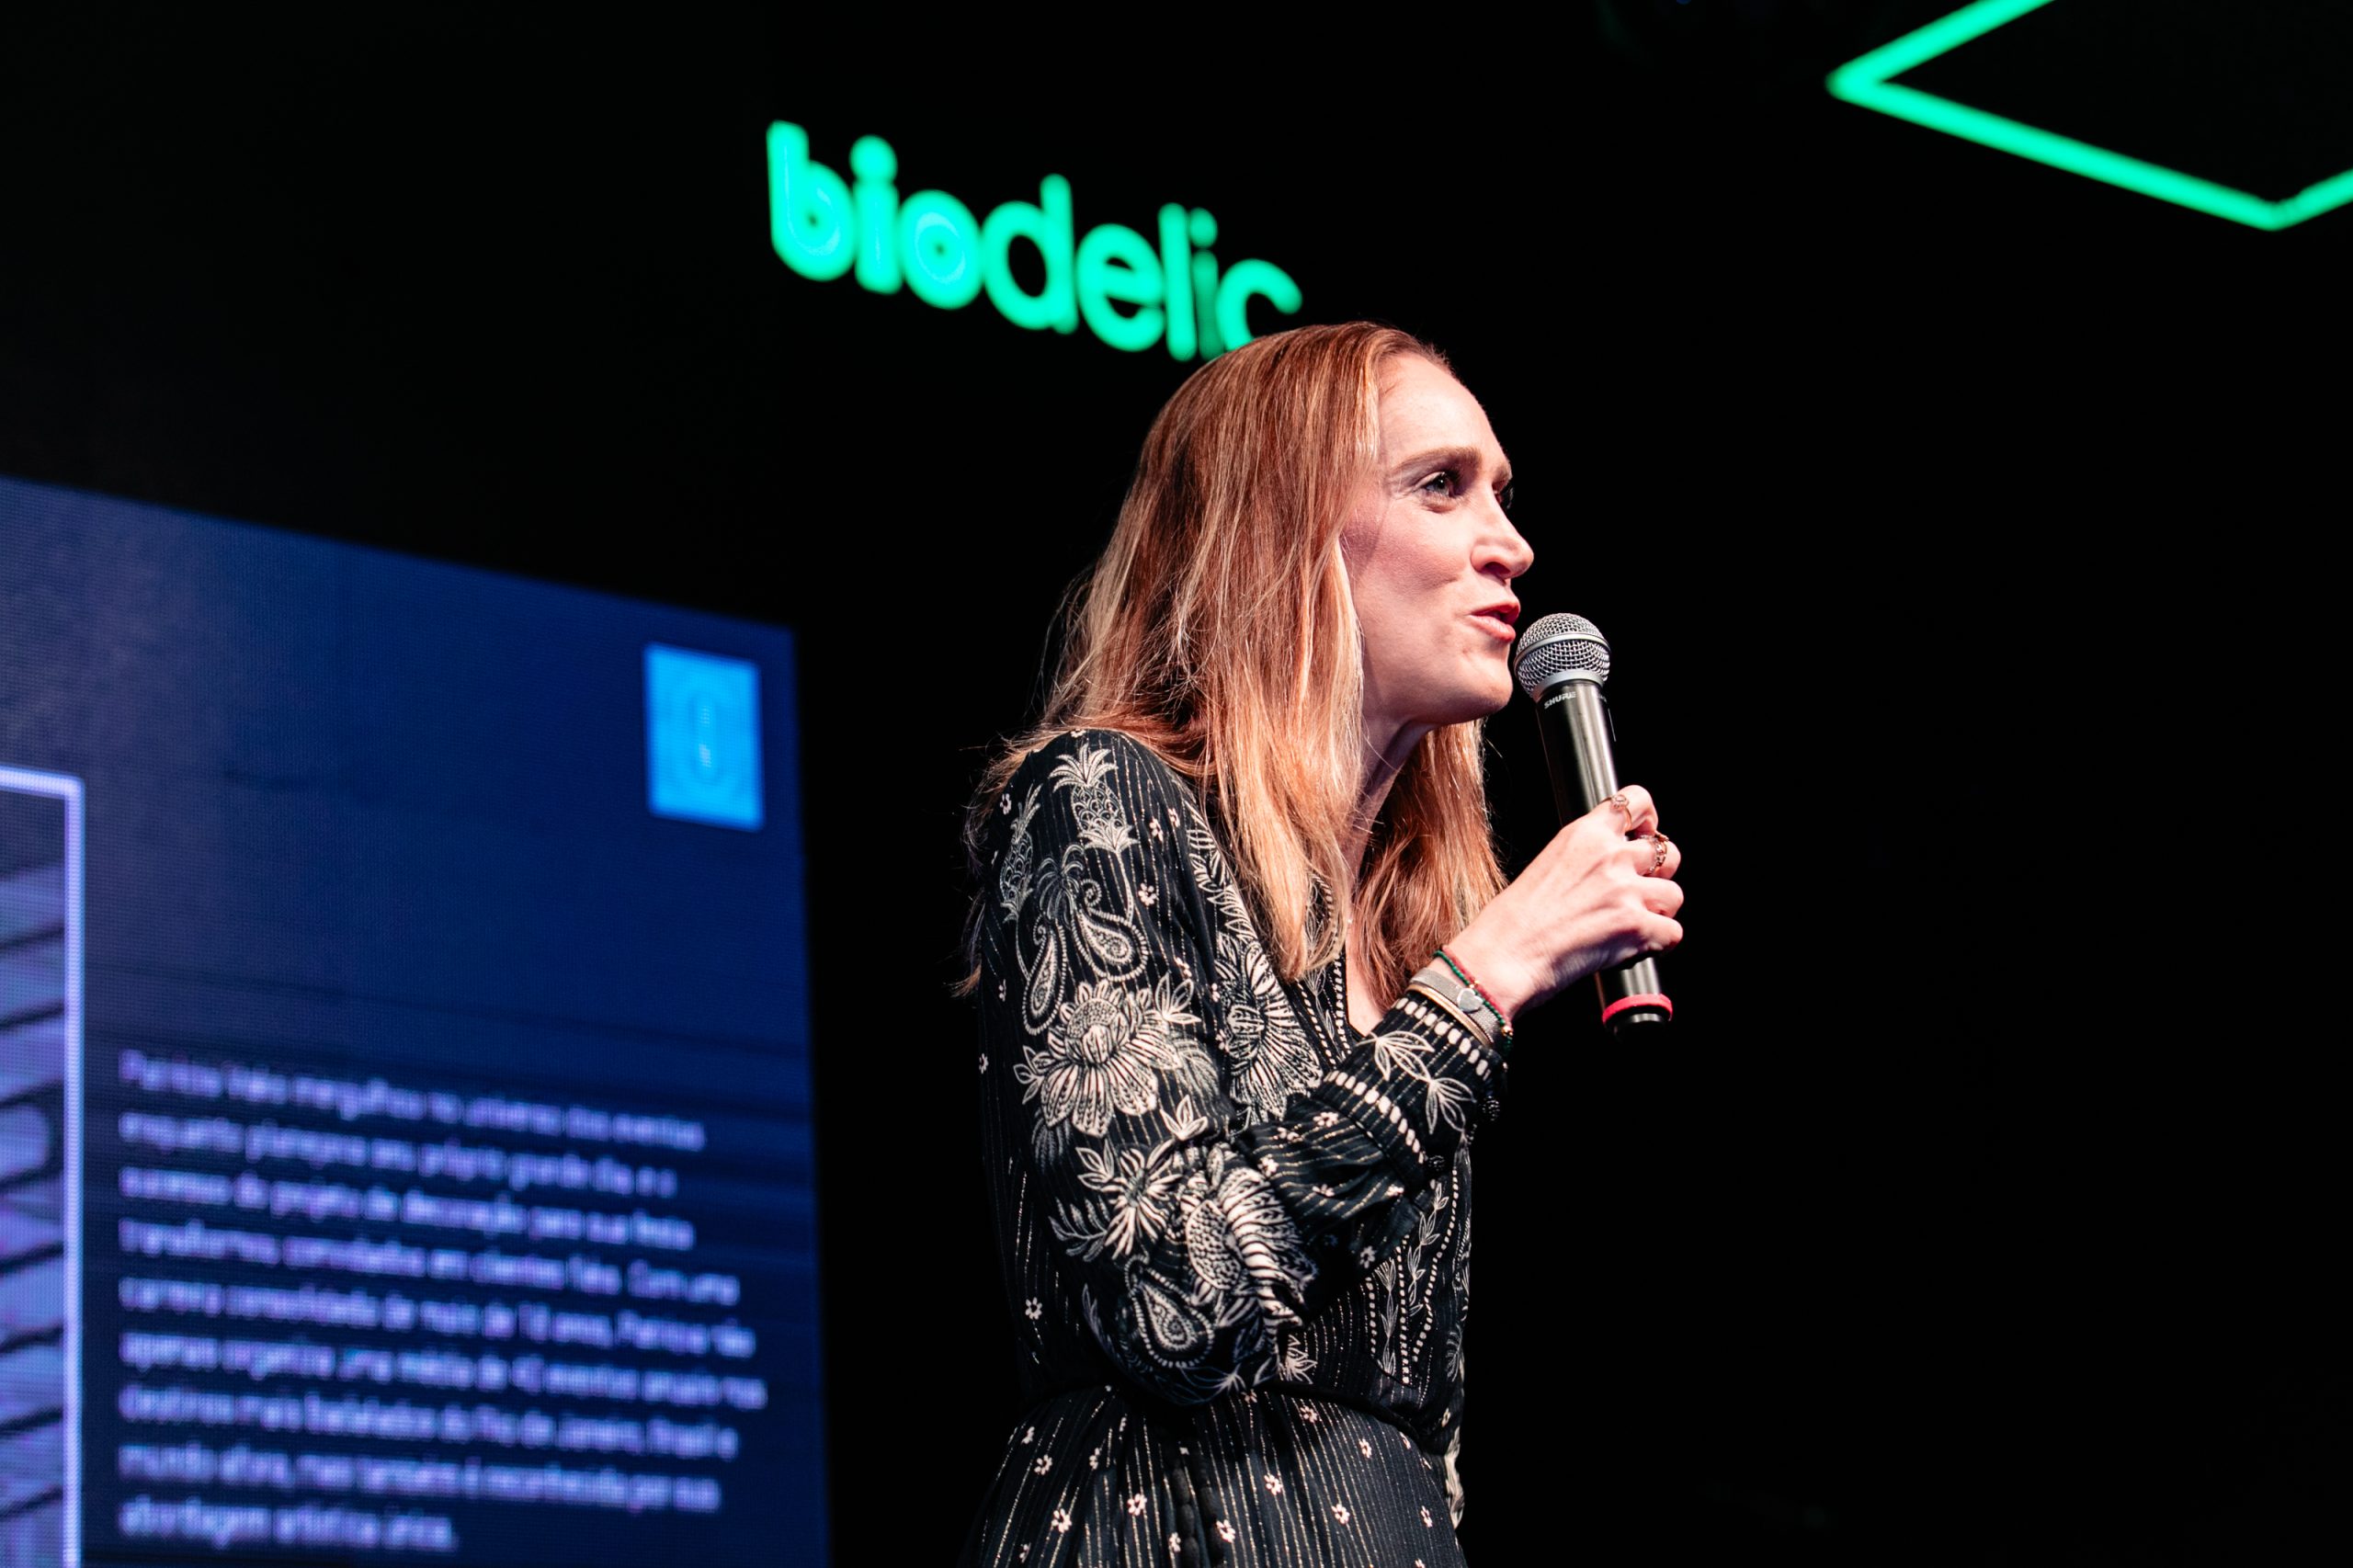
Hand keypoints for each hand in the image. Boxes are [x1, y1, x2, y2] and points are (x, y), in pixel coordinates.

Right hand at [1440, 784, 1682, 1019]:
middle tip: (1637, 894)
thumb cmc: (1512, 922)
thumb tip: (1615, 869)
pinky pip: (1673, 933)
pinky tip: (1631, 950)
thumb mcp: (1548, 866)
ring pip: (1674, 895)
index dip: (1649, 820)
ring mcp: (1626, 890)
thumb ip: (1587, 859)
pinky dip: (1657, 945)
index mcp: (1585, 834)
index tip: (1644, 835)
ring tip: (1630, 927)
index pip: (1637, 800)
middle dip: (1659, 875)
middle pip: (1669, 852)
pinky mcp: (1636, 927)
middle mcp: (1610, 856)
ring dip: (1658, 913)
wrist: (1502, 957)